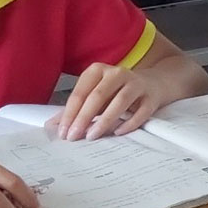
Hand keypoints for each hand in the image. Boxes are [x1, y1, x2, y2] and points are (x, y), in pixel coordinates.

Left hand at [54, 62, 177, 139]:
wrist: (153, 84)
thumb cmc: (117, 92)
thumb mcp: (95, 95)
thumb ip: (76, 108)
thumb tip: (54, 126)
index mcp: (98, 70)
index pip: (80, 92)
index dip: (70, 113)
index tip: (63, 132)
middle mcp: (117, 73)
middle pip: (98, 96)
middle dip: (84, 117)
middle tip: (74, 137)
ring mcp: (137, 84)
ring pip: (120, 101)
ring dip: (104, 120)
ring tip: (92, 136)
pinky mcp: (152, 97)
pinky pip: (141, 111)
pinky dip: (129, 123)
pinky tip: (118, 132)